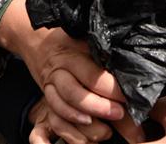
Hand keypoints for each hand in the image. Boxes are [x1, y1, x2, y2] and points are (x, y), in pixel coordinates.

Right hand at [0, 0, 126, 123]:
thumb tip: (130, 69)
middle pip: (76, 92)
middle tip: (120, 114)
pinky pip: (53, 111)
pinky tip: (84, 124)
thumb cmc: (69, 38)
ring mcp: (50, 82)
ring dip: (84, 117)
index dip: (112, 88)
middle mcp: (60, 68)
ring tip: (105, 128)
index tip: (129, 96)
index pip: (93, 74)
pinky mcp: (45, 93)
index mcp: (74, 53)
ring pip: (63, 103)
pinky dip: (68, 121)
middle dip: (99, 106)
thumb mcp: (87, 40)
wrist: (35, 38)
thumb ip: (103, 55)